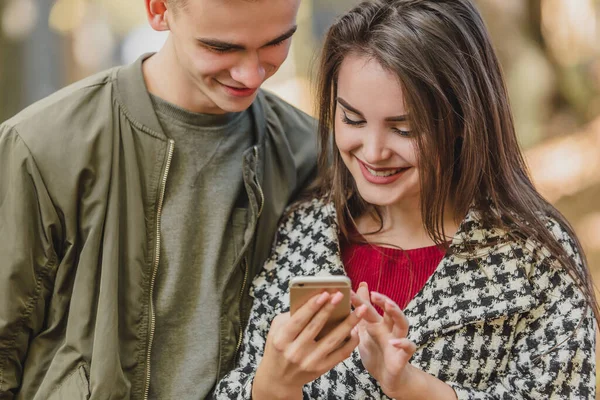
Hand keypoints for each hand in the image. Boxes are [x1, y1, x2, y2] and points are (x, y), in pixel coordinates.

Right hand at [252, 291, 367, 399]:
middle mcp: (295, 352)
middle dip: (329, 309)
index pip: (299, 320)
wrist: (279, 379)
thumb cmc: (279, 347)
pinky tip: (356, 329)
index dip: (312, 306)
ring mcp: (310, 361)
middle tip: (340, 295)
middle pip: (316, 327)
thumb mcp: (276, 330)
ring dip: (348, 323)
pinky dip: (350, 341)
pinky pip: (340, 353)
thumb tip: (314, 300)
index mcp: (282, 339)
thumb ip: (291, 315)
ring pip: (333, 340)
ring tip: (359, 309)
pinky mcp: (321, 368)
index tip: (324, 293)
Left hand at [352, 283, 416, 398]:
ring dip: (396, 313)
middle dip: (382, 301)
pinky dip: (403, 343)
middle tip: (373, 294)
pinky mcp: (403, 356)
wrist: (388, 379)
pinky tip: (393, 341)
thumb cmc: (376, 354)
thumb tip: (351, 300)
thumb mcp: (364, 334)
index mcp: (377, 325)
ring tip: (388, 305)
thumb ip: (360, 317)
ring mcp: (397, 341)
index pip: (370, 309)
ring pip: (402, 323)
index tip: (350, 290)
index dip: (360, 299)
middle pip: (388, 311)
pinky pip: (408, 347)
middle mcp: (389, 330)